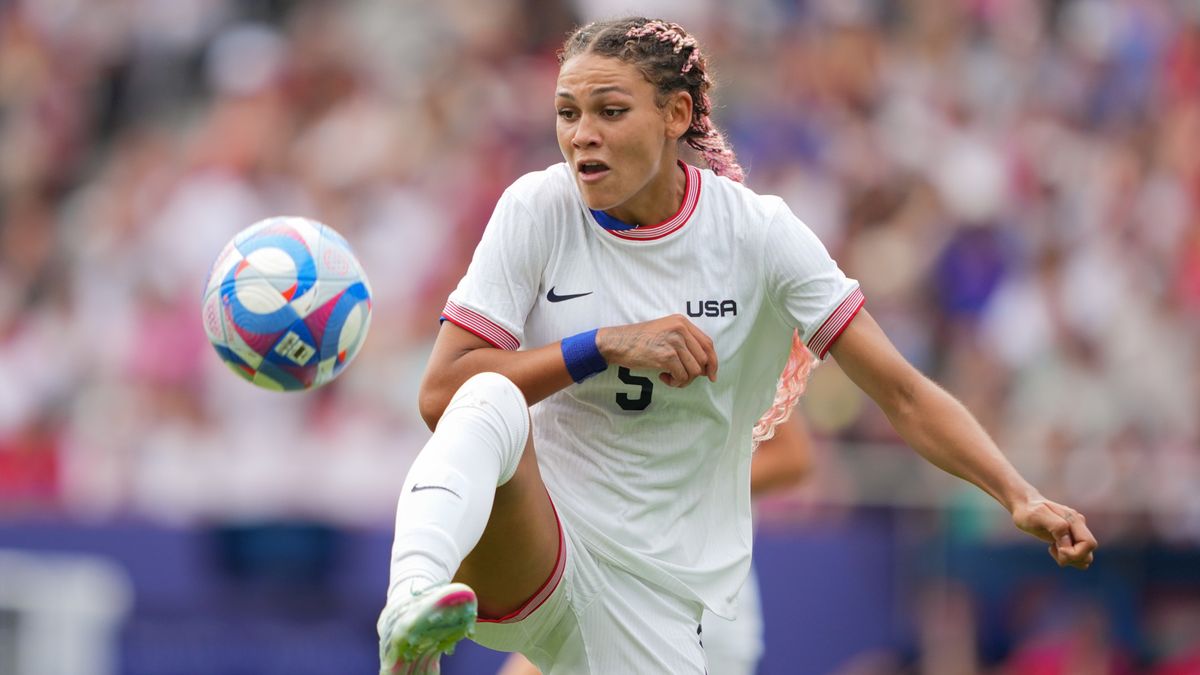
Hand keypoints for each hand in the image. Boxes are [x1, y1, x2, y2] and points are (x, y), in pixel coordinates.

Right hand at [596, 315, 717, 387]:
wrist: (618, 343)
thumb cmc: (639, 340)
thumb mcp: (665, 331)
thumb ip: (684, 342)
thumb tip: (703, 367)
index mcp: (682, 322)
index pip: (708, 343)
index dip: (713, 361)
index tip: (711, 375)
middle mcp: (681, 329)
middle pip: (703, 359)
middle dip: (696, 374)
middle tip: (680, 378)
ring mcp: (674, 342)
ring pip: (694, 370)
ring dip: (684, 380)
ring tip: (670, 377)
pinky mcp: (666, 356)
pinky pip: (682, 376)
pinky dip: (674, 382)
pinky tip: (663, 377)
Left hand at [1011, 498, 1096, 569]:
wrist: (1025, 506)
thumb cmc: (1029, 511)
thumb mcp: (1038, 516)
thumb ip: (1056, 526)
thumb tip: (1068, 541)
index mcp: (1074, 520)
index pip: (1089, 544)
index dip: (1075, 553)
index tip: (1058, 549)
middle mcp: (1079, 526)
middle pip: (1088, 553)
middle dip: (1071, 558)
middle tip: (1053, 549)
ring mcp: (1076, 533)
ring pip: (1084, 557)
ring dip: (1068, 559)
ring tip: (1053, 548)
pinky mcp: (1071, 539)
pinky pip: (1076, 556)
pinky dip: (1066, 557)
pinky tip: (1053, 547)